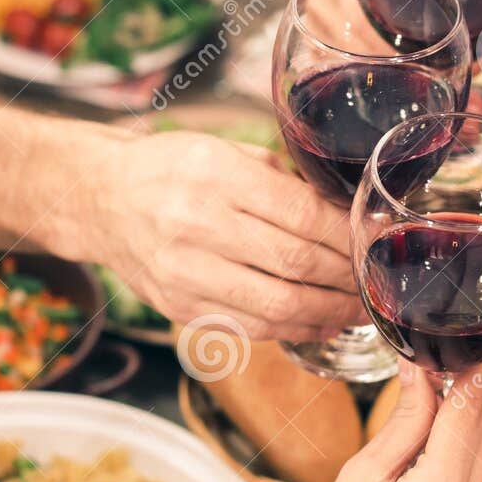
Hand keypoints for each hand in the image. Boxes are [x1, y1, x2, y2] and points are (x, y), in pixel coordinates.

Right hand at [87, 131, 364, 340]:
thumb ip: (283, 180)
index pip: (302, 216)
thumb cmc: (171, 169)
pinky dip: (296, 330)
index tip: (377, 244)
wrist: (101, 199)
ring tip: (361, 309)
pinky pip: (252, 328)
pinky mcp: (181, 308)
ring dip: (330, 312)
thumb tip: (347, 213)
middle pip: (296, 264)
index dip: (349, 238)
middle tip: (379, 283)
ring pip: (278, 307)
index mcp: (216, 177)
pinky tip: (322, 321)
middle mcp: (197, 226)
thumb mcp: (226, 152)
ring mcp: (186, 274)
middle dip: (348, 278)